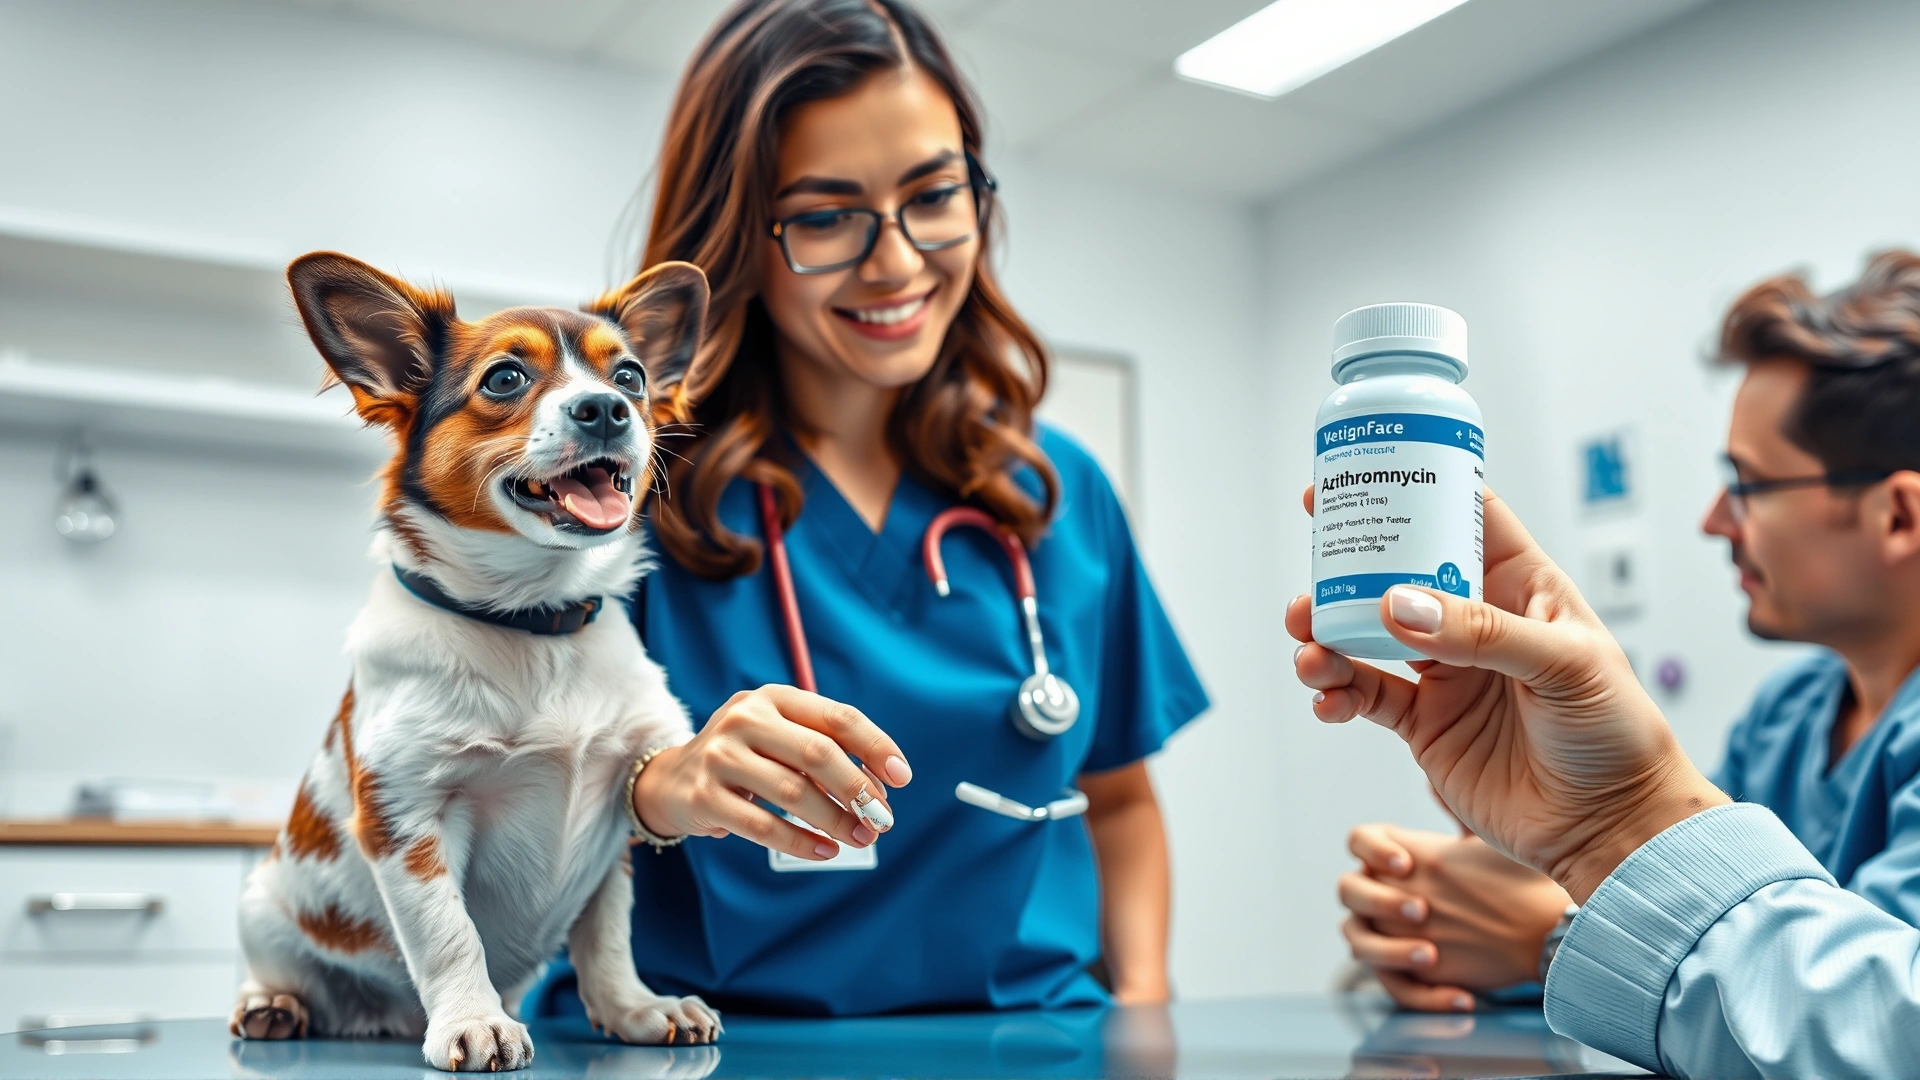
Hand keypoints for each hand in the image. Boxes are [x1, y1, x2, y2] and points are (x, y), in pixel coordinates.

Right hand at [633, 684, 911, 861]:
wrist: (672, 779)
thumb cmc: (746, 757)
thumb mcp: (780, 737)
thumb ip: (824, 753)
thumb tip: (878, 791)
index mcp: (774, 697)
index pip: (837, 717)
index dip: (875, 746)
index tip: (901, 777)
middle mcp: (745, 719)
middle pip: (817, 753)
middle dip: (858, 789)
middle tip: (882, 819)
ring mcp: (720, 756)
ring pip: (793, 792)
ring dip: (835, 821)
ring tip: (860, 839)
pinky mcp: (704, 796)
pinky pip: (762, 825)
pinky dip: (800, 842)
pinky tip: (825, 850)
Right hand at [1290, 486, 1728, 900]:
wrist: (1612, 829)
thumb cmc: (1616, 734)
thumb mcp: (1564, 665)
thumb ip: (1480, 632)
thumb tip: (1395, 603)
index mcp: (1521, 586)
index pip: (1463, 518)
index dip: (1413, 490)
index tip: (1361, 478)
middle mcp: (1476, 622)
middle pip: (1396, 573)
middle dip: (1346, 569)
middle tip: (1313, 568)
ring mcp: (1447, 674)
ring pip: (1367, 636)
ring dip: (1328, 635)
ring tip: (1310, 647)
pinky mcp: (1426, 725)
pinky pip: (1365, 696)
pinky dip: (1336, 694)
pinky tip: (1328, 698)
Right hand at [1339, 823, 1570, 1010]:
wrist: (1540, 931)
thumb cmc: (1507, 883)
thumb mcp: (1484, 848)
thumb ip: (1458, 814)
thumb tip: (1439, 781)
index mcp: (1395, 857)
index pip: (1358, 841)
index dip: (1373, 851)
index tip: (1407, 865)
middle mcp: (1381, 894)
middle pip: (1349, 891)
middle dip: (1380, 901)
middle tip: (1423, 910)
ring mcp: (1388, 935)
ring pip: (1359, 943)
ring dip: (1391, 952)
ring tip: (1433, 956)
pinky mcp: (1406, 975)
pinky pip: (1398, 990)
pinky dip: (1426, 997)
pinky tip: (1461, 997)